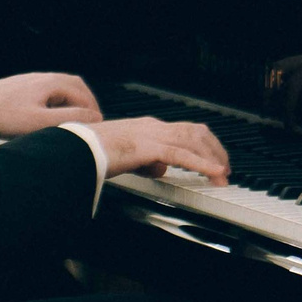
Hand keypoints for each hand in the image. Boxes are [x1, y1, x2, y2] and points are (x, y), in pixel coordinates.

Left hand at [0, 72, 100, 137]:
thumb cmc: (5, 117)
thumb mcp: (42, 122)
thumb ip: (70, 118)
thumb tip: (93, 117)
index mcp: (51, 83)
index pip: (83, 94)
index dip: (93, 110)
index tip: (98, 125)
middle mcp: (43, 77)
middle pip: (75, 85)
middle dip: (87, 101)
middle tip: (92, 117)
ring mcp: (31, 80)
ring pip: (61, 86)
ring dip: (73, 99)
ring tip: (75, 116)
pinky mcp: (21, 86)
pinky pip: (47, 89)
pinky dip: (58, 99)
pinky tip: (52, 112)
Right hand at [94, 117, 229, 183]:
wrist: (76, 149)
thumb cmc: (94, 153)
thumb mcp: (127, 157)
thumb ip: (146, 161)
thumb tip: (160, 169)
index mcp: (148, 127)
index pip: (185, 129)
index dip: (204, 143)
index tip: (215, 159)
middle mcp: (153, 126)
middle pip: (195, 132)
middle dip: (215, 149)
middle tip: (225, 168)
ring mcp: (151, 134)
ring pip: (193, 141)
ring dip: (212, 158)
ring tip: (223, 174)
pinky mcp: (147, 147)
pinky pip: (181, 155)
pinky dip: (202, 164)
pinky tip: (214, 172)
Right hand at [268, 52, 301, 123]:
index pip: (294, 84)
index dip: (287, 106)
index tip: (290, 127)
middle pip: (278, 70)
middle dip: (270, 91)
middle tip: (269, 115)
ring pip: (281, 71)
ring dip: (273, 89)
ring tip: (273, 113)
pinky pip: (291, 77)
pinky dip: (283, 89)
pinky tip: (286, 108)